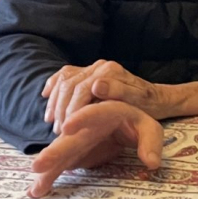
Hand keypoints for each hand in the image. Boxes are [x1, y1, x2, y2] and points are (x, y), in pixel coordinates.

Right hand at [28, 101, 163, 197]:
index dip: (81, 118)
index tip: (67, 127)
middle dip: (54, 151)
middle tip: (38, 165)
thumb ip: (151, 142)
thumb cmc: (138, 124)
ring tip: (35, 188)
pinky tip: (36, 191)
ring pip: (60, 153)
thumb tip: (152, 162)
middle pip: (70, 137)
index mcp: (107, 112)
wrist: (124, 124)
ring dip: (47, 169)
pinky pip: (59, 164)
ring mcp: (77, 140)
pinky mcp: (73, 153)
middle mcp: (86, 126)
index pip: (94, 112)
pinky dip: (48, 176)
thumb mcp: (150, 129)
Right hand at [42, 59, 173, 130]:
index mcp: (110, 71)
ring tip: (53, 123)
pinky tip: (45, 98)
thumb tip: (96, 85)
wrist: (152, 99)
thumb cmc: (146, 104)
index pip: (81, 88)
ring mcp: (92, 68)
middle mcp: (99, 66)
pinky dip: (53, 86)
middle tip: (58, 132)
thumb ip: (120, 91)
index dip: (71, 110)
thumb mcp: (139, 101)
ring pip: (63, 80)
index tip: (65, 130)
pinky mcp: (87, 73)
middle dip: (61, 109)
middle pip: (69, 84)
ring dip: (55, 102)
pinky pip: (64, 75)